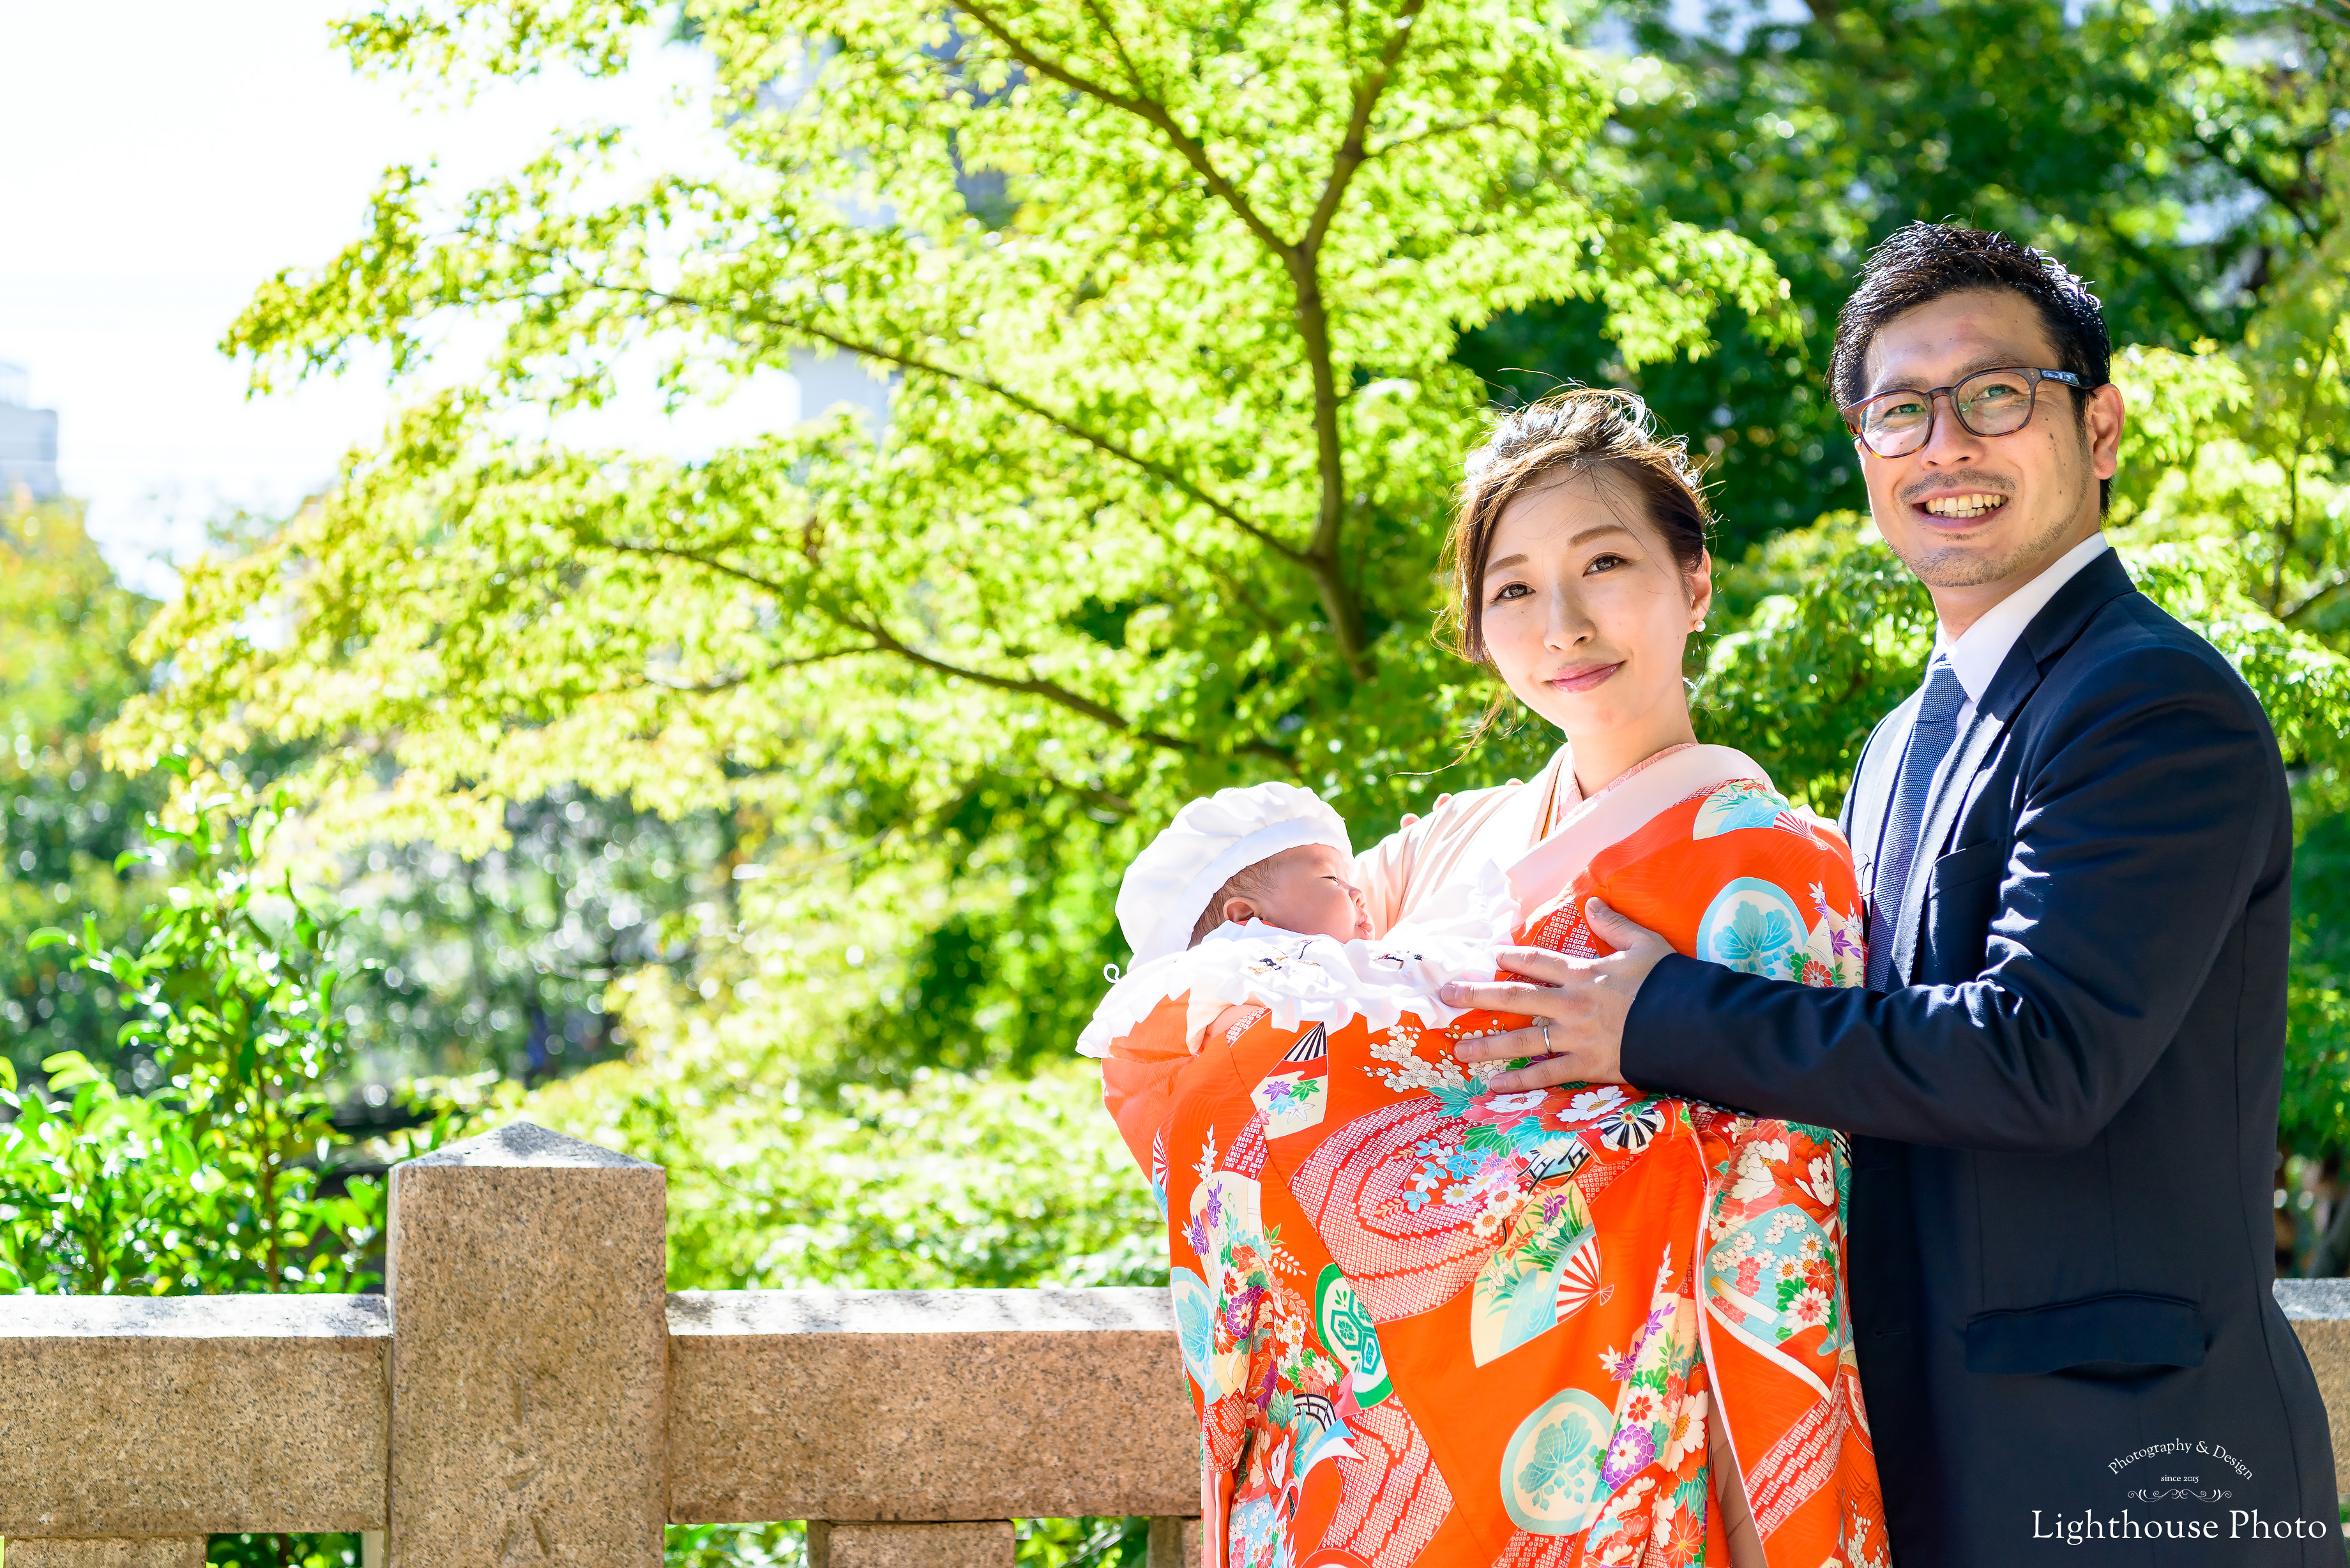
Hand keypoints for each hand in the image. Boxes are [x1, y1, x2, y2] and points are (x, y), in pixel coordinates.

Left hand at [1438, 899, 1674, 1092]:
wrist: (1691, 1027)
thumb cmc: (1669, 984)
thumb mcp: (1645, 945)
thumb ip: (1615, 925)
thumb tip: (1593, 903)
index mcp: (1583, 974)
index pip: (1537, 962)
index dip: (1511, 957)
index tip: (1490, 955)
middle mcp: (1570, 1004)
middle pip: (1514, 997)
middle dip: (1476, 995)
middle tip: (1446, 995)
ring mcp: (1575, 1037)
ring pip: (1520, 1041)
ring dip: (1486, 1045)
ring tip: (1457, 1050)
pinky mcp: (1586, 1066)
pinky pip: (1545, 1075)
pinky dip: (1519, 1082)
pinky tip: (1494, 1086)